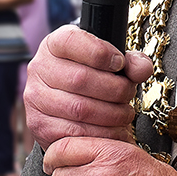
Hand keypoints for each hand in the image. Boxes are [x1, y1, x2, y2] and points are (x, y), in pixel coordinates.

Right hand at [23, 25, 154, 151]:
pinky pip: (75, 133)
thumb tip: (141, 69)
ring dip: (111, 114)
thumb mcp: (112, 61)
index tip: (119, 63)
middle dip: (114, 89)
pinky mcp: (40, 125)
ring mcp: (35, 98)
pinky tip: (114, 129)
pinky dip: (101, 134)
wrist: (69, 106)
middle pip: (80, 79)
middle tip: (128, 94)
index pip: (71, 42)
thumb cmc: (95, 76)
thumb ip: (131, 62)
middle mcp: (39, 68)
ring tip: (124, 113)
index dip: (100, 53)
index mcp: (55, 44)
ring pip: (79, 108)